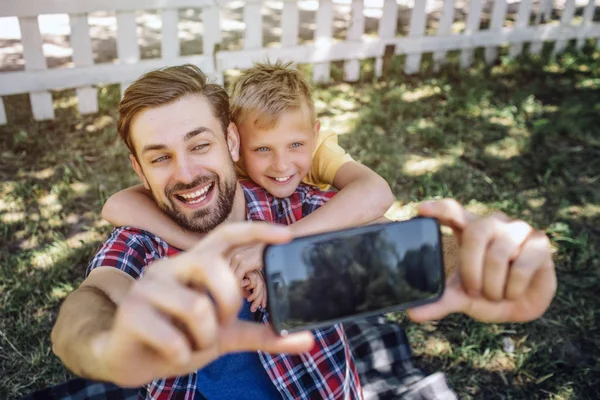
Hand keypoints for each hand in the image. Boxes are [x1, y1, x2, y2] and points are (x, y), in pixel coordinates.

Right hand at [90, 222, 313, 387]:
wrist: (129, 359)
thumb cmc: (180, 337)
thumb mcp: (225, 335)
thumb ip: (262, 334)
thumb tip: (307, 340)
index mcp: (195, 264)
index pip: (227, 235)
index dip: (257, 230)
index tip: (287, 234)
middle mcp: (171, 265)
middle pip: (216, 268)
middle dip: (228, 304)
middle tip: (218, 323)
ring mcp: (148, 285)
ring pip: (197, 308)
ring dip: (203, 339)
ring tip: (190, 343)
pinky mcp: (131, 312)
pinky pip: (174, 339)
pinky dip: (182, 354)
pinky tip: (170, 353)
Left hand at [408, 199, 555, 323]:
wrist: (519, 304)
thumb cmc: (485, 292)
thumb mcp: (460, 296)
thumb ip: (439, 301)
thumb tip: (413, 313)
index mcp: (468, 228)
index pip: (452, 210)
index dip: (438, 208)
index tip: (421, 210)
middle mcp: (492, 223)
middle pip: (476, 232)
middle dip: (470, 268)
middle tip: (472, 290)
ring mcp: (518, 230)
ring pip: (499, 253)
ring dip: (493, 284)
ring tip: (494, 295)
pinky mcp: (540, 244)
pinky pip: (522, 266)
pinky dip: (512, 288)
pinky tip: (512, 293)